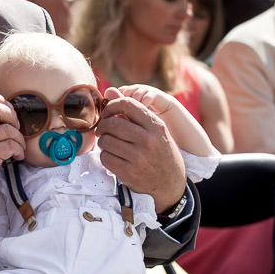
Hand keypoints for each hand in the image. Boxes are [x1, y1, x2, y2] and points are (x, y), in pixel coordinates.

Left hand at [98, 86, 185, 211]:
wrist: (171, 183)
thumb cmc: (160, 152)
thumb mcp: (154, 130)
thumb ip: (132, 111)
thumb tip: (109, 90)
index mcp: (155, 125)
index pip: (127, 104)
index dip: (111, 106)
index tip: (107, 113)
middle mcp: (148, 140)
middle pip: (113, 123)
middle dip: (104, 125)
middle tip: (104, 130)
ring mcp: (138, 157)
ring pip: (106, 140)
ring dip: (103, 141)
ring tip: (109, 143)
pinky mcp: (128, 172)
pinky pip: (105, 157)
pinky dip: (105, 156)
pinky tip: (112, 156)